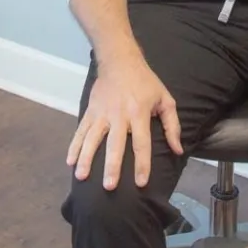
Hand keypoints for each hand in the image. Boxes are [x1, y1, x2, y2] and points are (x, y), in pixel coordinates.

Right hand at [66, 57, 182, 190]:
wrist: (121, 61)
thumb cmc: (146, 82)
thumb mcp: (165, 99)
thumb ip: (172, 125)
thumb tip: (178, 149)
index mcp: (139, 113)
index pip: (142, 143)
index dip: (142, 164)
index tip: (141, 183)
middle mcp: (120, 115)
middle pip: (115, 144)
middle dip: (112, 166)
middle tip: (110, 187)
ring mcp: (102, 113)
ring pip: (93, 139)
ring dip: (86, 158)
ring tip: (82, 177)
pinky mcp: (90, 111)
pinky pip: (81, 131)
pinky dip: (74, 146)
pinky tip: (69, 162)